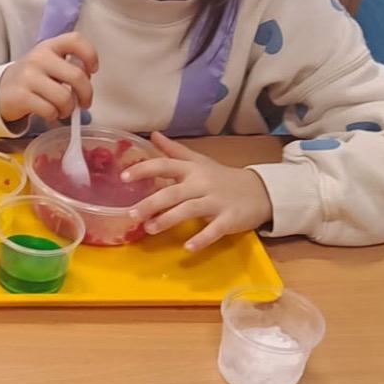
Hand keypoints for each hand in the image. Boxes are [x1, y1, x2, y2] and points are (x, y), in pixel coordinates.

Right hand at [0, 32, 97, 125]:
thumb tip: (86, 86)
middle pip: (77, 76)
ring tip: (63, 109)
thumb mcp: (48, 64)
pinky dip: (53, 115)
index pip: (75, 40)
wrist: (0, 90)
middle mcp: (38, 58)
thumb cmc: (32, 79)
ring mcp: (28, 76)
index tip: (92, 71)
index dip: (90, 55)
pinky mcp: (21, 96)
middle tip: (84, 103)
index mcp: (48, 46)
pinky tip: (49, 112)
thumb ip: (68, 67)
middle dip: (86, 94)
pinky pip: (50, 110)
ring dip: (68, 109)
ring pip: (65, 98)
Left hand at [124, 132, 272, 250]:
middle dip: (151, 203)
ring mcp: (216, 202)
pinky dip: (201, 239)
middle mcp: (202, 184)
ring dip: (168, 220)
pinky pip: (214, 230)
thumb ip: (174, 151)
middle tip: (131, 213)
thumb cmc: (222, 177)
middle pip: (173, 192)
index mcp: (192, 169)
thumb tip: (153, 135)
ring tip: (149, 229)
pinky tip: (187, 248)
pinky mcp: (229, 219)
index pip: (165, 165)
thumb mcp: (199, 161)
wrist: (260, 191)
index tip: (123, 177)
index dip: (143, 170)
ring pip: (189, 210)